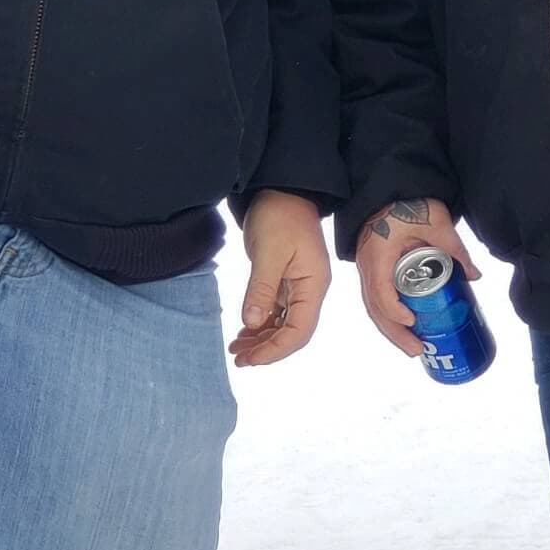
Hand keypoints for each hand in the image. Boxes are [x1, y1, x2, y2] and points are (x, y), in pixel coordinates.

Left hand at [229, 191, 330, 366]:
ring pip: (282, 325)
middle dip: (266, 349)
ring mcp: (298, 287)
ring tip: (236, 348)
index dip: (275, 350)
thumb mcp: (268, 251)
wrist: (282, 191)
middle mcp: (309, 291)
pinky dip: (259, 324)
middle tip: (238, 359)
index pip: (299, 331)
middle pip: (292, 333)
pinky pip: (275, 312)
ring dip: (261, 339)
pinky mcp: (285, 282)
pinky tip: (243, 331)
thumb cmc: (279, 215)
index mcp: (313, 285)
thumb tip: (251, 322)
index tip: (251, 359)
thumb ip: (261, 288)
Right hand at [356, 196, 480, 358]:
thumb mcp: (436, 223)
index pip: (381, 291)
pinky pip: (376, 298)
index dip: (394, 311)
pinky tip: (405, 328)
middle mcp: (367, 265)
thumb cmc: (410, 202)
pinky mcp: (373, 269)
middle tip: (417, 350)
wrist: (392, 186)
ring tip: (412, 347)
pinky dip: (389, 315)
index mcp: (378, 254)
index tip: (413, 321)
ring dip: (390, 329)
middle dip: (394, 333)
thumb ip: (455, 248)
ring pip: (373, 307)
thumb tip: (474, 276)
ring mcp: (367, 268)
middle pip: (375, 308)